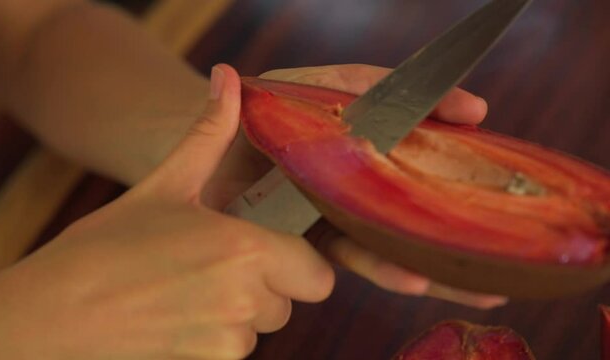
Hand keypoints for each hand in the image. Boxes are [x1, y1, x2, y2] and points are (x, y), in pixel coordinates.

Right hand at [0, 64, 333, 359]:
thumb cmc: (106, 246)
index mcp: (245, 250)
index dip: (299, 264)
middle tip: (217, 264)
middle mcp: (245, 301)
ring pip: (260, 327)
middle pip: (288, 300)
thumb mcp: (165, 185)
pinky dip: (215, 337)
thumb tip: (227, 78)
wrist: (53, 311)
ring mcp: (227, 342)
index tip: (269, 250)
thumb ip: (209, 133)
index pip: (318, 276)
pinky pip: (234, 351)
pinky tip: (178, 315)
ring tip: (189, 288)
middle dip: (265, 285)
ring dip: (239, 312)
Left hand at [259, 64, 505, 308]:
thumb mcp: (302, 87)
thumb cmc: (252, 111)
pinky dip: (386, 268)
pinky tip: (414, 278)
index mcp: (356, 134)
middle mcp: (353, 176)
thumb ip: (352, 83)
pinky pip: (354, 255)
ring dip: (433, 260)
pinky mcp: (312, 241)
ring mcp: (336, 211)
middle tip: (504, 243)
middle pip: (412, 199)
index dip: (441, 123)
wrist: (197, 152)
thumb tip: (406, 80)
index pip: (411, 130)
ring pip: (391, 238)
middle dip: (455, 222)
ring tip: (476, 284)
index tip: (476, 116)